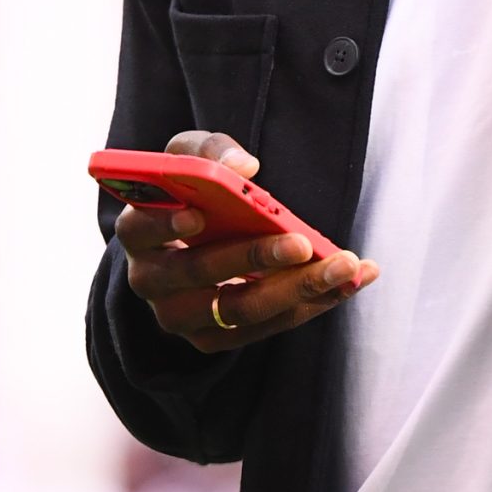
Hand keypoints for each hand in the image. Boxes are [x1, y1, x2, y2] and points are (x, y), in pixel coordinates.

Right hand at [117, 130, 379, 352]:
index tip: (197, 214)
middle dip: (255, 257)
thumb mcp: (191, 157)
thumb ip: (209, 152)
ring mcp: (181, 317)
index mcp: (138, 232)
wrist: (189, 239)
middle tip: (302, 243)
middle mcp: (151, 282)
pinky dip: (313, 303)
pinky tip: (352, 279)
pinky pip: (266, 327)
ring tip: (346, 266)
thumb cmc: (189, 190)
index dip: (165, 225)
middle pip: (201, 275)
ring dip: (298, 288)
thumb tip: (244, 167)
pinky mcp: (214, 339)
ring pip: (239, 312)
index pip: (141, 231)